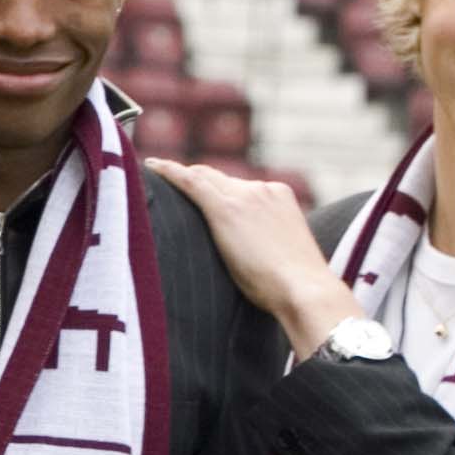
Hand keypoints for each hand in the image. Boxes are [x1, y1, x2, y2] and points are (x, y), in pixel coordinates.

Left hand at [144, 158, 361, 356]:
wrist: (303, 288)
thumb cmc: (291, 286)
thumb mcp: (279, 254)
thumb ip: (264, 239)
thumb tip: (247, 250)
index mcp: (279, 196)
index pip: (237, 186)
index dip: (214, 186)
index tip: (196, 189)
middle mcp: (262, 189)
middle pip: (218, 178)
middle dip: (194, 180)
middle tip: (165, 180)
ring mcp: (245, 196)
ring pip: (203, 178)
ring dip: (179, 178)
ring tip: (153, 175)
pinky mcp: (226, 209)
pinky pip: (191, 182)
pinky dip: (169, 171)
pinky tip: (151, 166)